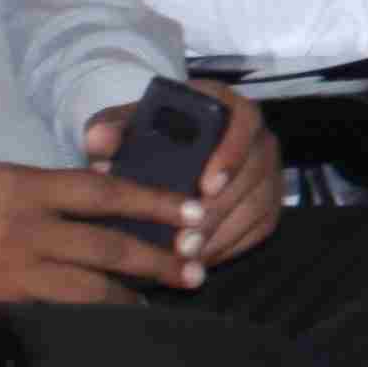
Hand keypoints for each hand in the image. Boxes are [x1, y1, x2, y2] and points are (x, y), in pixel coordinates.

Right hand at [0, 158, 198, 305]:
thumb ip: (36, 189)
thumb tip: (88, 200)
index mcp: (23, 186)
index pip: (105, 192)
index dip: (154, 203)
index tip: (193, 212)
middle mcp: (25, 229)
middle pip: (109, 245)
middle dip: (159, 257)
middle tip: (197, 266)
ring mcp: (12, 272)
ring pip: (90, 288)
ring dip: (133, 297)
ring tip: (165, 302)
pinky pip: (55, 314)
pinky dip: (88, 320)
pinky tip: (110, 327)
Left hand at [80, 82, 283, 270]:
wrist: (168, 151)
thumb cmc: (149, 135)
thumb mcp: (127, 126)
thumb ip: (111, 128)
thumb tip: (99, 140)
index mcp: (226, 106)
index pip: (245, 121)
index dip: (231, 153)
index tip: (206, 185)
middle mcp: (257, 137)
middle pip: (251, 173)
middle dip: (217, 211)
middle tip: (183, 241)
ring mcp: (267, 171)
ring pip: (256, 205)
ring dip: (221, 235)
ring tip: (185, 258)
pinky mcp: (268, 202)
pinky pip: (257, 228)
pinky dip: (229, 246)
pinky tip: (198, 260)